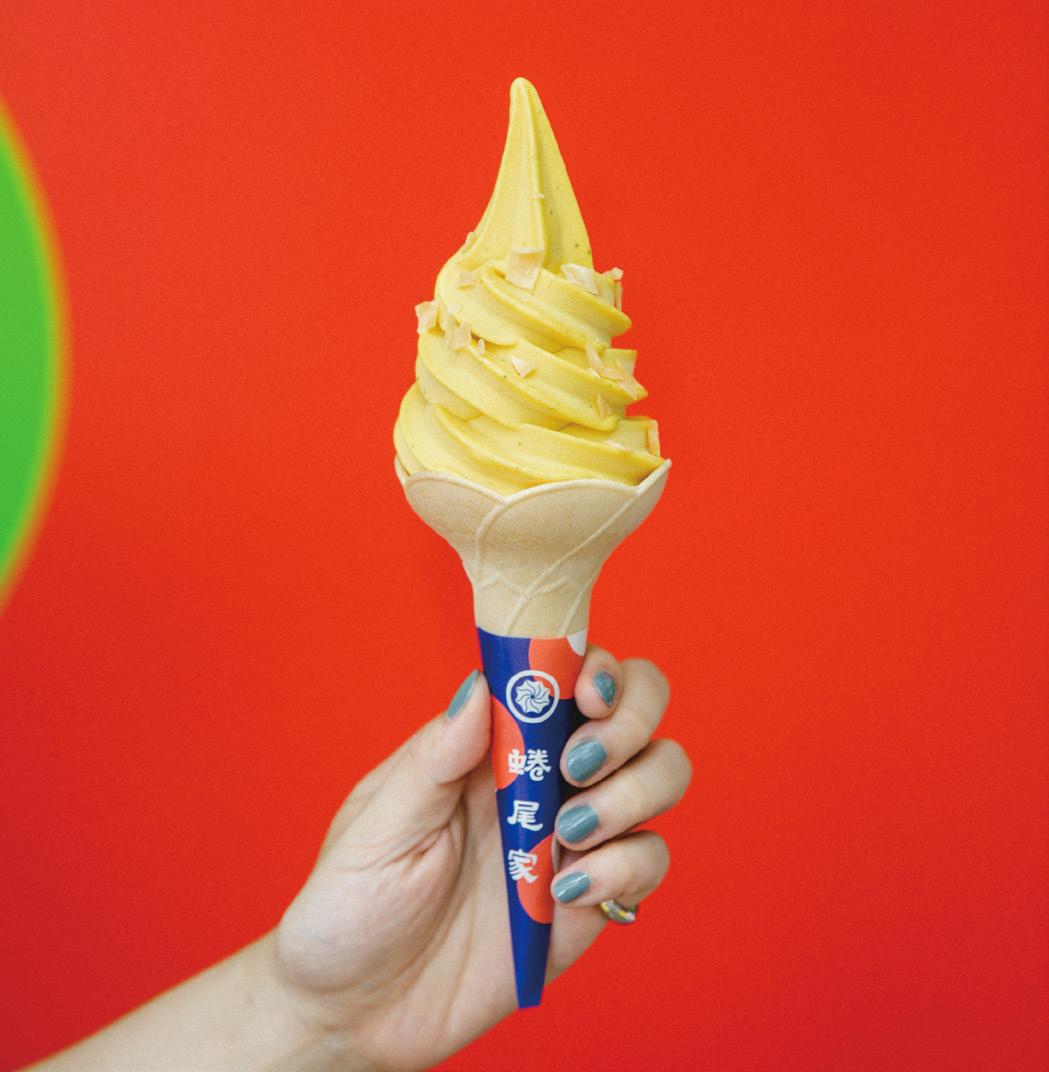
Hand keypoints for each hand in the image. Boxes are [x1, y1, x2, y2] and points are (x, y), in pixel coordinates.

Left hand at [273, 649, 691, 1071]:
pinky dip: (626, 866)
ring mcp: (573, 836)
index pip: (566, 674)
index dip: (594, 666)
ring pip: (661, 775)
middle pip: (636, 711)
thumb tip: (482, 682)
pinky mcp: (592, 899)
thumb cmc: (353, 906)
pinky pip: (649, 861)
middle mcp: (544, 777)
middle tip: (579, 764)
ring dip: (632, 792)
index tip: (586, 692)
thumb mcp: (378, 826)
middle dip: (630, 720)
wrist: (358, 1014)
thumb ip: (436, 756)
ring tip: (569, 834)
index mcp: (492, 744)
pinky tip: (567, 891)